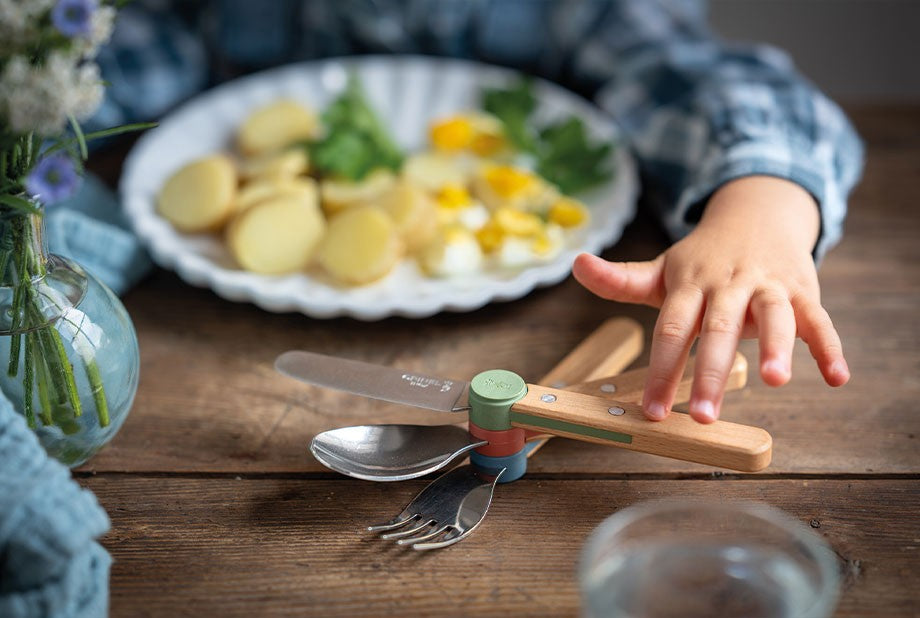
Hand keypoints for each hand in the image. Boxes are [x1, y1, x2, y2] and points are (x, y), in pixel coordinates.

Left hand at [573, 175, 849, 422]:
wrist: (755, 216)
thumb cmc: (702, 259)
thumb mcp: (662, 270)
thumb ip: (621, 279)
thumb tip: (575, 263)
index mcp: (690, 285)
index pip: (672, 329)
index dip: (662, 369)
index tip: (654, 411)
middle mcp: (727, 285)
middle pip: (718, 330)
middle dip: (711, 374)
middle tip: (705, 418)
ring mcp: (766, 286)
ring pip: (773, 316)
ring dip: (777, 347)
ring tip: (776, 382)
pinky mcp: (801, 290)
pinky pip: (818, 319)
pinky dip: (830, 346)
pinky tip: (839, 378)